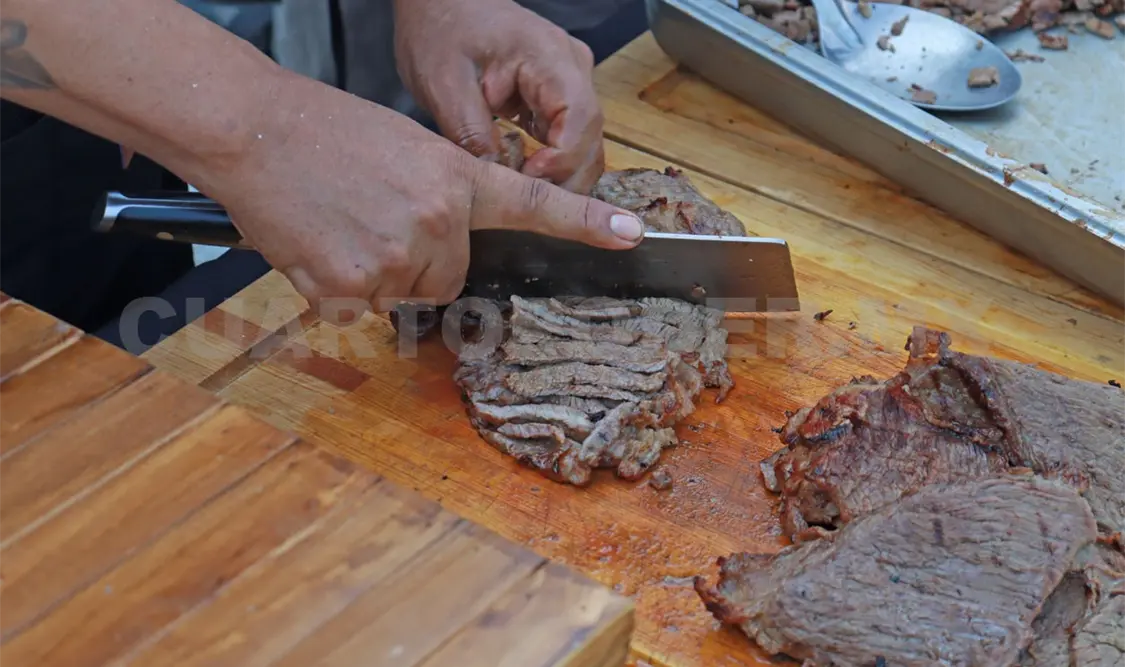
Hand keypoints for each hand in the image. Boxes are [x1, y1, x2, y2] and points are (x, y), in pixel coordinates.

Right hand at [202, 74, 643, 316]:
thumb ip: (440, 198)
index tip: (630, 235)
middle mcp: (438, 221)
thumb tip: (442, 249)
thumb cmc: (323, 132)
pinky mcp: (353, 287)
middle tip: (373, 218)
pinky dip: (336, 290)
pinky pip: (357, 310)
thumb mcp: (405, 149)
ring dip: (378, 276)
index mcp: (456, 179)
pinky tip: (319, 246)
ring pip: (405, 295)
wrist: (254, 130)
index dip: (586, 224)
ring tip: (342, 224)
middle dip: (419, 262)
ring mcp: (397, 258)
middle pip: (451, 277)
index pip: (534, 206)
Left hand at [394, 0, 604, 193]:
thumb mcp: (444, 82)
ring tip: (522, 196)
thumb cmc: (441, 29)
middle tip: (524, 202)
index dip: (562, 159)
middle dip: (564, 178)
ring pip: (584, 144)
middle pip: (590, 138)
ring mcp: (569, 83)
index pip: (580, 117)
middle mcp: (571, 68)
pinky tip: (524, 179)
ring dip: (560, 177)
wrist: (441, 3)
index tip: (529, 179)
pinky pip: (568, 140)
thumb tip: (496, 182)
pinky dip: (552, 165)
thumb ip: (471, 133)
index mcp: (548, 55)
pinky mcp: (556, 98)